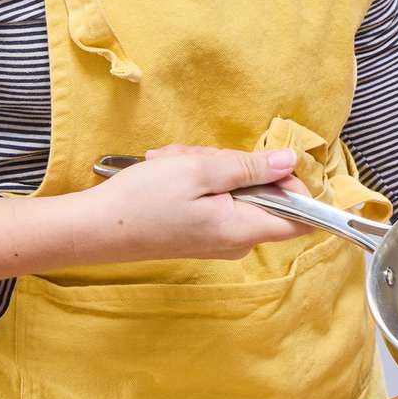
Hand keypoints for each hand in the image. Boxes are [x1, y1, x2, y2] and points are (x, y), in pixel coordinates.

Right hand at [80, 145, 313, 262]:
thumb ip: (250, 168)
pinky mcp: (203, 232)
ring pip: (236, 191)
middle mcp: (238, 240)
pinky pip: (216, 199)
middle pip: (264, 195)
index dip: (298, 188)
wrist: (95, 229)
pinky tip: (169, 173)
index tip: (274, 163)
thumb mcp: (200, 171)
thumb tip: (290, 162)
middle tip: (199, 157)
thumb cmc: (143, 200)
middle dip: (236, 166)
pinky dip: (196, 180)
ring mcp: (220, 238)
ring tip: (174, 164)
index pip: (302, 220)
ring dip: (209, 168)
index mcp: (244, 229)